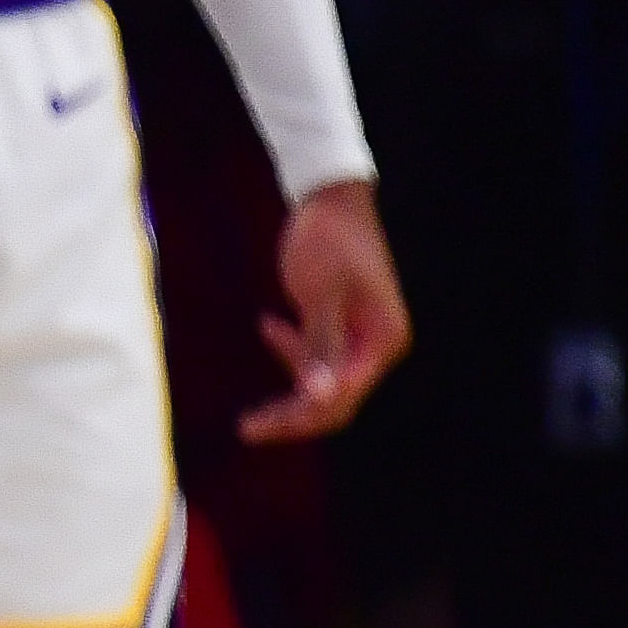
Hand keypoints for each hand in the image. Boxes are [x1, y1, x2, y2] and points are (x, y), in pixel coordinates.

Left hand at [246, 177, 410, 442]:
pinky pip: (319, 352)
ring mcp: (363, 334)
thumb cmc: (327, 241)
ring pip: (324, 378)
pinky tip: (268, 323)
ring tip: (255, 379)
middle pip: (334, 399)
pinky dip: (293, 348)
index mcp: (382, 342)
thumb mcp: (319, 294)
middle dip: (291, 413)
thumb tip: (321, 397)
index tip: (251, 428)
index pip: (340, 401)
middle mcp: (378, 344)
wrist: (330, 199)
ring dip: (290, 378)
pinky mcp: (344, 322)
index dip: (297, 419)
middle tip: (246, 427)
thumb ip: (320, 346)